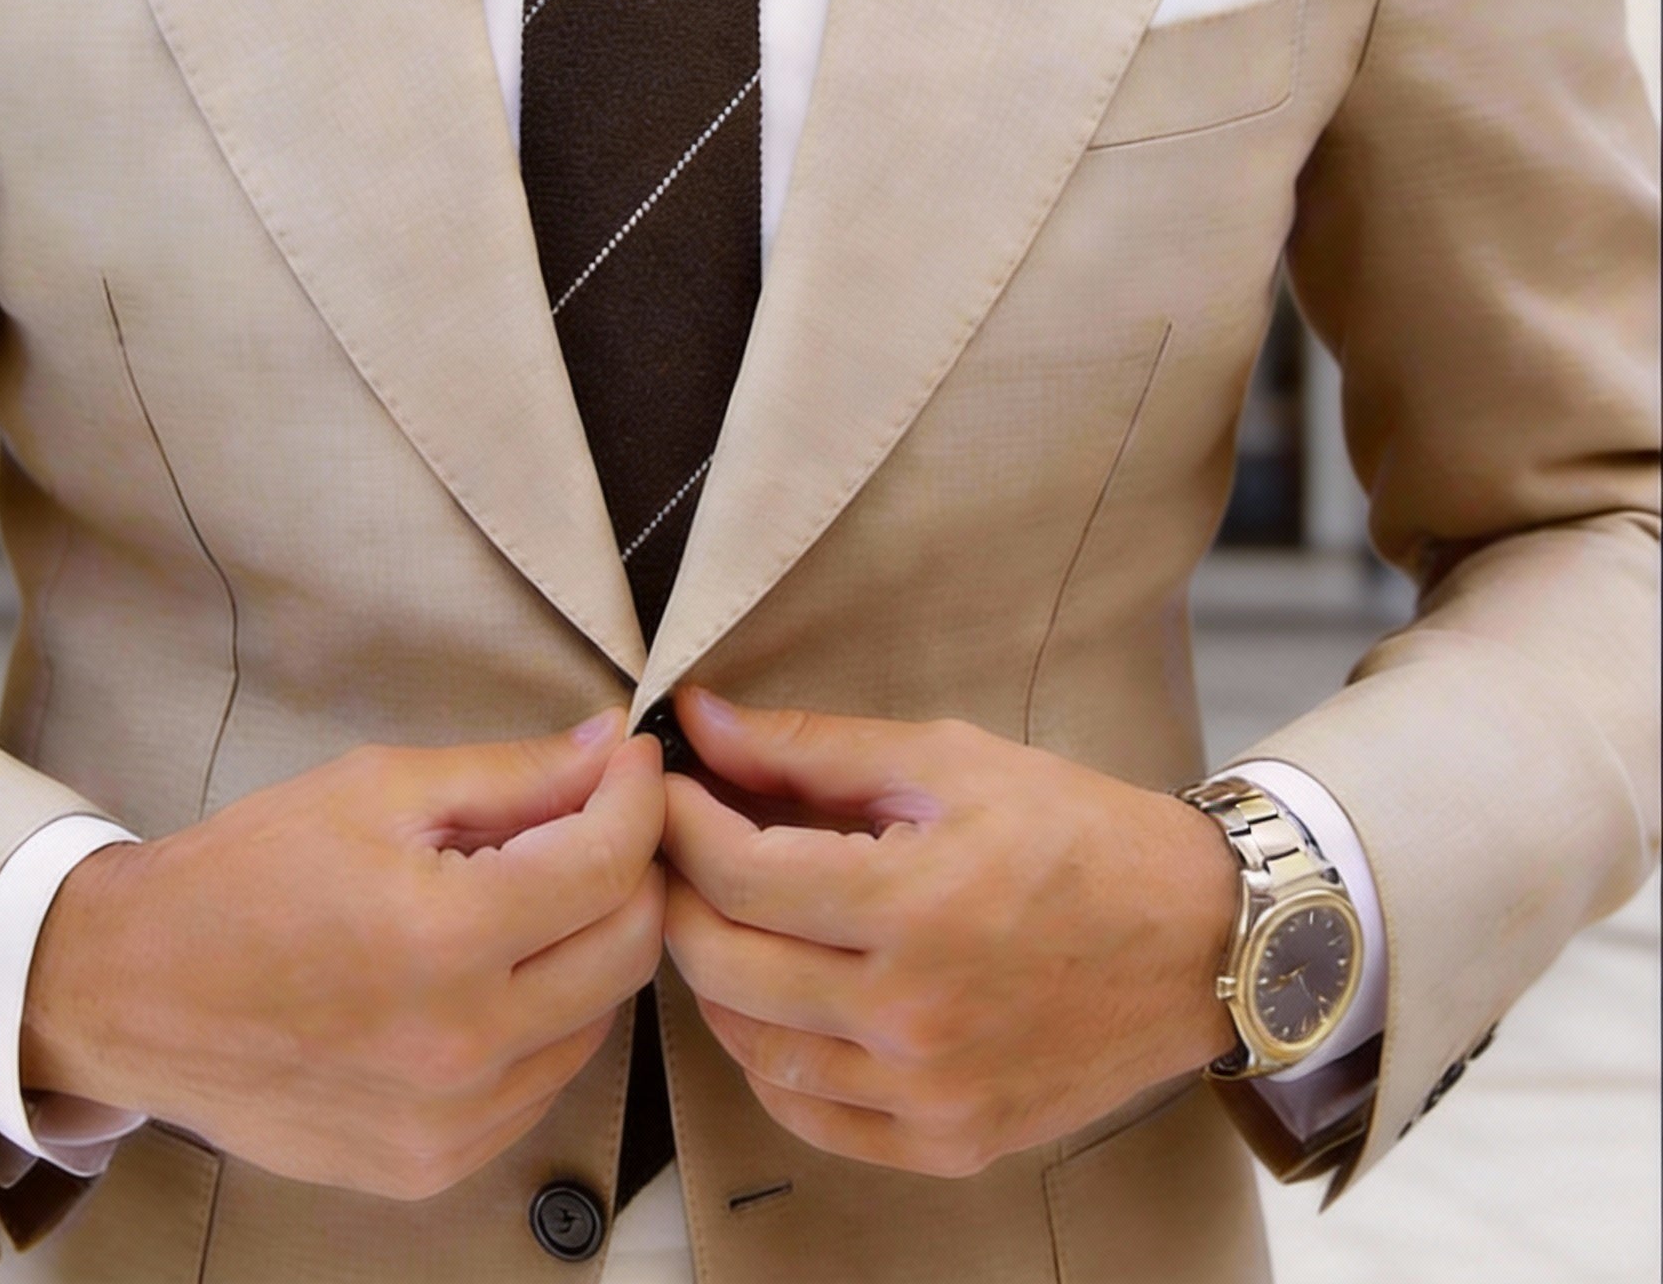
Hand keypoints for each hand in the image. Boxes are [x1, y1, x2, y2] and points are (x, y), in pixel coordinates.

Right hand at [21, 713, 665, 1198]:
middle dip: (633, 868)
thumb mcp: (378, 789)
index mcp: (443, 937)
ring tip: (535, 894)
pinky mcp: (433, 1165)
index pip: (608, 863)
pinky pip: (542, 1082)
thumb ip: (512, 773)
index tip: (631, 764)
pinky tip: (496, 970)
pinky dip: (546, 1017)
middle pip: (628, 948)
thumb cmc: (247, 875)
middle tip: (597, 821)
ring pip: (598, 1019)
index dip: (637, 798)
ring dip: (591, 944)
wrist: (135, 993)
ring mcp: (450, 1122)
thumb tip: (611, 747)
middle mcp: (460, 1046)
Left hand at [660, 688, 1236, 1177]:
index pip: (737, 874)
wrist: (1198, 939)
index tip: (664, 787)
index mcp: (915, 905)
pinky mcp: (950, 1141)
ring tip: (722, 915)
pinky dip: (768, 1060)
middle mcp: (915, 1015)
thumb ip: (811, 747)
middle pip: (724, 964)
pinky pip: (810, 1116)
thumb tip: (701, 721)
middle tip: (676, 847)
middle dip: (678, 893)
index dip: (679, 823)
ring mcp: (930, 1092)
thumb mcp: (948, 761)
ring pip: (751, 1049)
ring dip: (713, 977)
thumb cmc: (1077, 834)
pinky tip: (774, 1001)